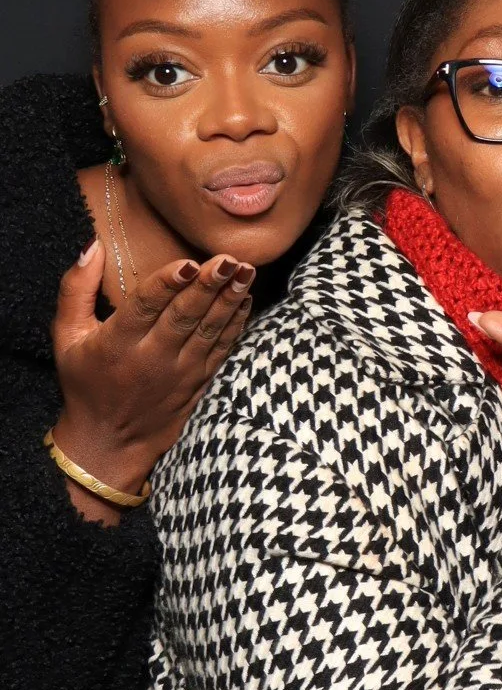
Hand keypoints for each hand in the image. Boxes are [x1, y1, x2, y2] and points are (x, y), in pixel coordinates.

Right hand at [52, 243, 254, 520]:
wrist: (109, 443)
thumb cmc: (85, 382)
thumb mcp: (66, 337)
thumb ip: (75, 289)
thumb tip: (92, 246)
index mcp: (116, 344)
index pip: (145, 308)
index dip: (167, 285)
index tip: (188, 263)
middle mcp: (151, 358)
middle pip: (184, 317)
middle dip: (209, 286)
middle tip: (229, 260)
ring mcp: (180, 372)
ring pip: (209, 331)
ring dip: (230, 300)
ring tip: (246, 272)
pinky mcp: (199, 382)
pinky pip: (221, 349)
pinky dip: (235, 324)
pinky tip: (246, 299)